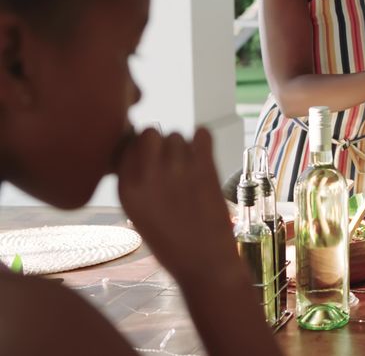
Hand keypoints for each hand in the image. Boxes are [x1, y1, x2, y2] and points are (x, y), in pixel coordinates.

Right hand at [116, 128, 237, 284]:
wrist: (205, 263)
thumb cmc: (172, 244)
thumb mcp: (139, 214)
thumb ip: (136, 183)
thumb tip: (139, 152)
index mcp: (126, 189)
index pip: (126, 147)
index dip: (140, 152)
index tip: (152, 164)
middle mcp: (147, 176)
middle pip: (150, 133)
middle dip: (160, 143)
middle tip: (171, 162)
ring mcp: (177, 170)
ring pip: (177, 135)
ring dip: (183, 147)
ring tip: (189, 169)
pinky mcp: (205, 168)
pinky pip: (201, 134)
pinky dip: (204, 140)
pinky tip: (203, 154)